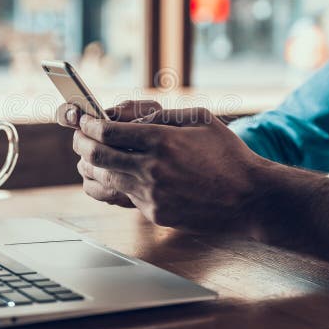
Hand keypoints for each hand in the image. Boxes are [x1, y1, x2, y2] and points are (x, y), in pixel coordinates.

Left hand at [72, 105, 268, 231]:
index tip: (83, 120)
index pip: (106, 131)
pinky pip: (124, 196)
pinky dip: (115, 183)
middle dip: (81, 143)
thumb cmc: (228, 154)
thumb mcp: (200, 119)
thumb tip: (130, 119)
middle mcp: (151, 168)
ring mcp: (152, 194)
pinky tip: (115, 175)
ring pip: (104, 178)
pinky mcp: (155, 213)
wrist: (249, 197)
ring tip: (89, 157)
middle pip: (96, 155)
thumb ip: (163, 116)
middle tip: (79, 137)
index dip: (88, 124)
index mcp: (161, 140)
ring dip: (90, 166)